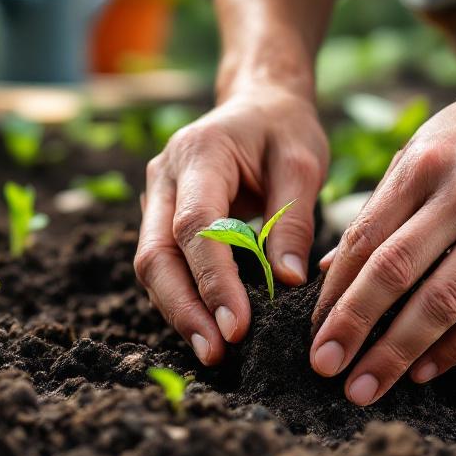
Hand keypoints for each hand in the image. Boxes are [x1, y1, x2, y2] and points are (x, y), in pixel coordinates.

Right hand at [136, 85, 327, 364]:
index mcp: (199, 154)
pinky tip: (207, 328)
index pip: (194, 226)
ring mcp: (155, 198)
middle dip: (183, 308)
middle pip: (157, 254)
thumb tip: (289, 281)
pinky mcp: (160, 218)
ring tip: (213, 352)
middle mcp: (163, 176)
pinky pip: (163, 265)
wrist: (257, 102)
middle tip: (216, 353)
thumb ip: (294, 220)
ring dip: (179, 311)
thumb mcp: (303, 162)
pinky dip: (182, 299)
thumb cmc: (283, 129)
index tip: (237, 326)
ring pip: (152, 265)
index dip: (212, 280)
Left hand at [310, 69, 455, 404]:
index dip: (334, 291)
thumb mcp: (421, 150)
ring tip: (365, 386)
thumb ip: (379, 210)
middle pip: (396, 272)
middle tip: (323, 367)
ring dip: (399, 351)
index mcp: (423, 165)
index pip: (364, 239)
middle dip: (353, 326)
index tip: (312, 331)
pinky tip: (424, 370)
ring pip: (445, 300)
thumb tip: (326, 272)